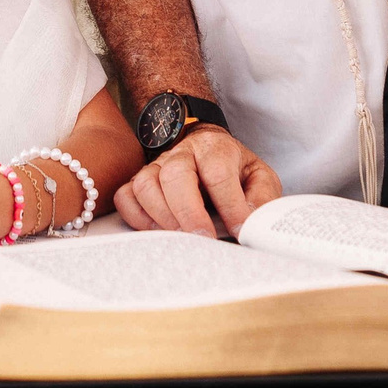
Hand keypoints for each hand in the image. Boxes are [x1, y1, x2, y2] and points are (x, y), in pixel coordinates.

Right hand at [113, 124, 280, 237]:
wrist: (205, 150)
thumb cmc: (233, 169)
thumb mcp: (258, 177)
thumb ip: (262, 199)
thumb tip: (252, 226)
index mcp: (215, 148)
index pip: (218, 173)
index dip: (229, 205)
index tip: (239, 231)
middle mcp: (181, 153)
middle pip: (175, 176)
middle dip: (188, 213)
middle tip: (203, 240)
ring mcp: (155, 166)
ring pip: (145, 186)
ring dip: (163, 218)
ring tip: (183, 239)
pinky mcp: (138, 181)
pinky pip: (126, 198)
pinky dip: (138, 219)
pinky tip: (160, 231)